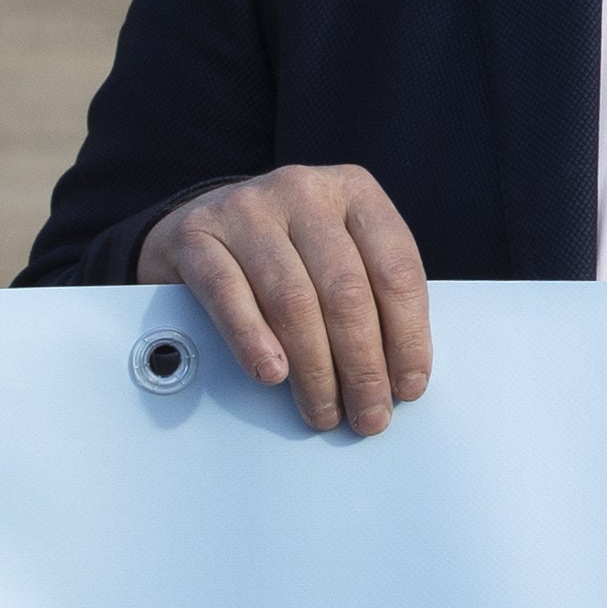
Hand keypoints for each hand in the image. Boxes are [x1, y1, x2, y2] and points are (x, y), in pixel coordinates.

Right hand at [135, 165, 430, 436]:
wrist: (203, 225)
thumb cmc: (287, 251)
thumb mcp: (338, 253)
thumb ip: (371, 295)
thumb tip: (398, 377)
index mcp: (355, 191)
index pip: (396, 269)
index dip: (408, 336)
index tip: (408, 387)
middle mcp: (304, 191)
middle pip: (345, 291)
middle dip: (362, 366)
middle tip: (368, 415)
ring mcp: (247, 208)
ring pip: (292, 300)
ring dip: (314, 370)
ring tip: (323, 411)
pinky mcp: (198, 234)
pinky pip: (229, 294)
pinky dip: (253, 341)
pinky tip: (271, 375)